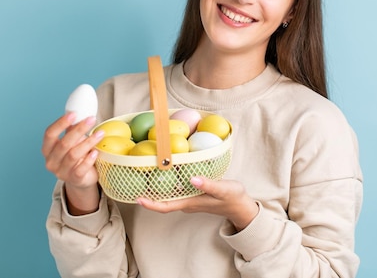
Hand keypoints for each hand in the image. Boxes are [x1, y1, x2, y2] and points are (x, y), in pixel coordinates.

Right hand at [42, 112, 103, 213]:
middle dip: (79, 129)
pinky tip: (95, 152)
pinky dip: (89, 159)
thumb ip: (72, 131)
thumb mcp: (72, 142)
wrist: (80, 179)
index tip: (74, 114)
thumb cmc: (75, 157)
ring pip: (73, 155)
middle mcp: (51, 161)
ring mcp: (61, 172)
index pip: (49, 134)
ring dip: (88, 142)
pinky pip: (81, 168)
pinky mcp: (74, 180)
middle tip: (91, 119)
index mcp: (47, 149)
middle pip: (64, 143)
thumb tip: (79, 115)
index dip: (60, 123)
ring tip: (100, 134)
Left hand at [136, 177, 258, 230]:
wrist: (241, 205)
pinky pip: (177, 189)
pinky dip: (169, 181)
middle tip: (135, 180)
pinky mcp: (193, 193)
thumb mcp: (223, 189)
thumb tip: (192, 179)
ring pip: (169, 194)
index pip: (165, 206)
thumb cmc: (232, 197)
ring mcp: (189, 199)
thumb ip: (208, 184)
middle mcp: (186, 202)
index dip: (150, 204)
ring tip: (145, 172)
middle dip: (149, 193)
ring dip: (157, 186)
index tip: (138, 199)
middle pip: (163, 200)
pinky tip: (166, 169)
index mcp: (190, 203)